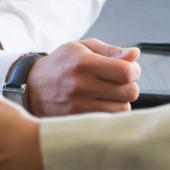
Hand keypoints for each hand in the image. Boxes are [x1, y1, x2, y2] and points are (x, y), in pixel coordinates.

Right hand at [26, 38, 140, 116]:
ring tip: (108, 93)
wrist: (33, 87)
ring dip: (121, 100)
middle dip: (130, 85)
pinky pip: (110, 120)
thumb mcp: (83, 48)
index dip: (134, 70)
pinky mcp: (78, 120)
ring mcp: (79, 106)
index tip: (129, 69)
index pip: (126, 72)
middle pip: (129, 92)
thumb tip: (135, 54)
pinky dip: (111, 112)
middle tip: (119, 82)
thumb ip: (111, 51)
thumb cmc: (62, 64)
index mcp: (84, 63)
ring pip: (123, 108)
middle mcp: (81, 86)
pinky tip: (101, 103)